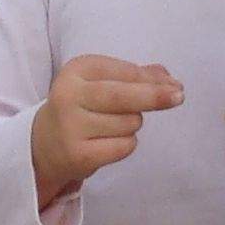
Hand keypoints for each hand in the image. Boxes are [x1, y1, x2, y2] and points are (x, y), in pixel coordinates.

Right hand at [29, 56, 184, 206]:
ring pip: (129, 123)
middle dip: (155, 96)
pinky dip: (126, 144)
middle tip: (179, 96)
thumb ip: (138, 77)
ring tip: (111, 126)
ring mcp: (69, 127)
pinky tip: (107, 142)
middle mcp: (68, 96)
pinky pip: (124, 146)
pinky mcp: (77, 155)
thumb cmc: (85, 106)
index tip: (174, 84)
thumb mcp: (104, 82)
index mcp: (77, 70)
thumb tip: (171, 81)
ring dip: (133, 125)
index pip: (125, 72)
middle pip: (123, 96)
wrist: (45, 144)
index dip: (153, 80)